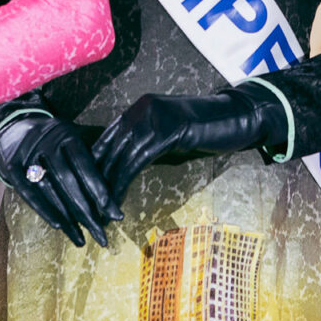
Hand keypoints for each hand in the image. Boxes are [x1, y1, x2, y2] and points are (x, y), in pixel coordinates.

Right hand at [0, 112, 117, 246]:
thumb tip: (119, 185)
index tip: (115, 215)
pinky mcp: (11, 167)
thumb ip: (93, 156)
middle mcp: (46, 143)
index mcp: (66, 134)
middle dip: (86, 212)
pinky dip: (44, 210)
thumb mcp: (73, 136)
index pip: (85, 165)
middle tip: (101, 236)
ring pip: (49, 191)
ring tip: (82, 239)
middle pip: (68, 181)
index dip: (99, 190)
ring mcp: (26, 154)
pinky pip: (29, 194)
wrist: (10, 127)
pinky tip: (59, 227)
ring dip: (67, 218)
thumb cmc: (53, 139)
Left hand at [90, 87, 280, 201]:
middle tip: (87, 205)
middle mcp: (141, 110)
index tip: (83, 188)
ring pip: (119, 157)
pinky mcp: (166, 132)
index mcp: (139, 109)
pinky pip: (136, 161)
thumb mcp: (169, 136)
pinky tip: (117, 201)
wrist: (236, 118)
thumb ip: (146, 146)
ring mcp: (153, 118)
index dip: (93, 164)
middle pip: (108, 148)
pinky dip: (123, 183)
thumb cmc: (205, 131)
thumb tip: (124, 167)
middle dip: (95, 179)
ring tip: (101, 211)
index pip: (106, 138)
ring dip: (107, 187)